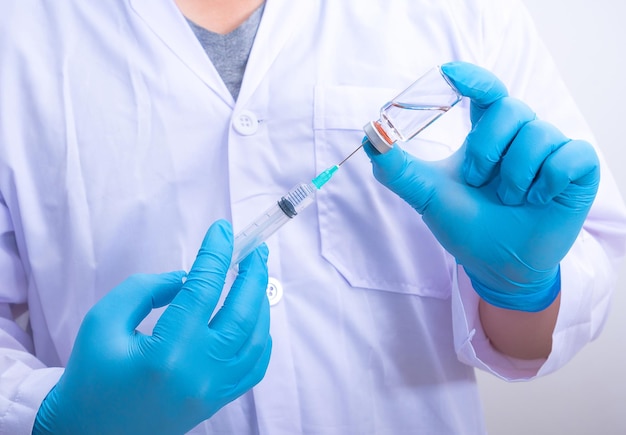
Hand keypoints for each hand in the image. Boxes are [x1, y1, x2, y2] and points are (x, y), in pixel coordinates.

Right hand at [33, 220, 271, 433]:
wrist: (88, 432)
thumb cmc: (90, 376)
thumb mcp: (103, 321)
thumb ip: (146, 289)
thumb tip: (188, 277)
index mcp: (166, 354)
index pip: (203, 291)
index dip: (215, 255)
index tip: (222, 230)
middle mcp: (199, 375)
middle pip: (242, 314)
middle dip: (253, 275)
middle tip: (254, 249)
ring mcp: (213, 392)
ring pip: (256, 340)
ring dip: (259, 303)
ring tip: (253, 277)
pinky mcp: (216, 402)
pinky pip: (255, 366)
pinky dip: (261, 337)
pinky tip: (254, 317)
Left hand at [364, 61, 599, 311]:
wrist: (497, 266)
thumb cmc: (466, 226)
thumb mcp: (427, 195)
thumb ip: (398, 168)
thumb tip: (370, 135)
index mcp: (488, 135)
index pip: (486, 91)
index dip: (472, 78)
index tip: (448, 74)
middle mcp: (520, 136)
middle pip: (511, 109)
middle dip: (487, 149)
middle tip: (476, 181)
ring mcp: (551, 151)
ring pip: (539, 133)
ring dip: (515, 175)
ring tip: (508, 200)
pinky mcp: (578, 170)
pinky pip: (569, 156)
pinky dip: (548, 181)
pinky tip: (538, 200)